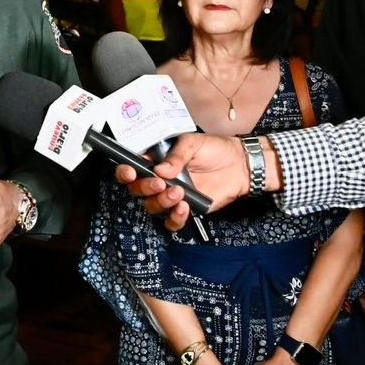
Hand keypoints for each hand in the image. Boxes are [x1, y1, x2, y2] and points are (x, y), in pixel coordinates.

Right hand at [115, 133, 248, 231]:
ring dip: (161, 201)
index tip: (130, 172)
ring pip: (153, 206)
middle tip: (160, 183)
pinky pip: (172, 221)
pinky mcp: (187, 209)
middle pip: (138, 190)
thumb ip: (176, 155)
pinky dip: (175, 218)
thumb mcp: (193, 143)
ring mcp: (171, 195)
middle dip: (145, 188)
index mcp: (156, 160)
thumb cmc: (215, 149)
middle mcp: (160, 179)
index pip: (132, 169)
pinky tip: (184, 208)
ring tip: (179, 192)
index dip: (125, 172)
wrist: (240, 164)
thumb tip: (160, 170)